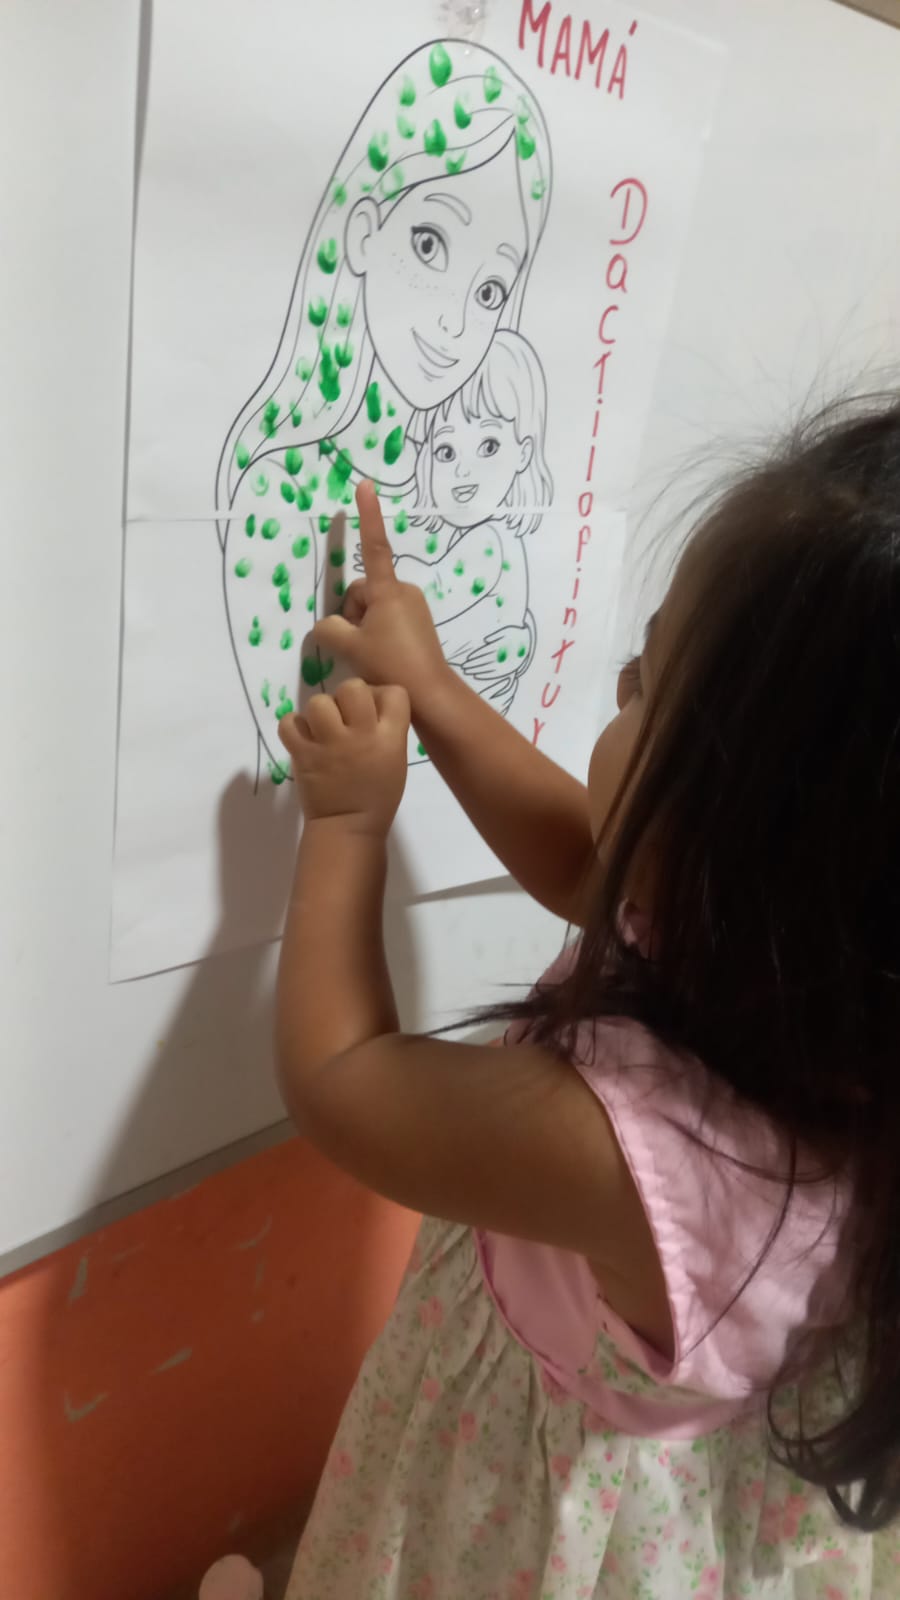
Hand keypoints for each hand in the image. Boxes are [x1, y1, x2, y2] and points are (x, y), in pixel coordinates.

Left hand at [278, 678, 409, 836]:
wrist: (348, 827)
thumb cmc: (377, 795)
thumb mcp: (396, 758)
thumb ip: (387, 728)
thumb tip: (368, 703)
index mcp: (390, 738)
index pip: (393, 692)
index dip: (381, 696)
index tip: (373, 711)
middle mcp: (361, 735)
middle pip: (352, 687)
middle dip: (347, 698)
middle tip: (345, 718)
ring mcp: (330, 744)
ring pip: (320, 702)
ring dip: (320, 712)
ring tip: (322, 730)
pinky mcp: (303, 754)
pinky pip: (290, 722)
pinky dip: (293, 727)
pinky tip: (303, 738)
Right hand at [312, 482, 449, 705]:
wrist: (430, 695)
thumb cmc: (390, 665)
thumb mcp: (349, 647)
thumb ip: (328, 630)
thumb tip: (327, 626)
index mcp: (387, 590)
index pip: (373, 546)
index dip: (367, 515)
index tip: (365, 486)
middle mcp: (402, 592)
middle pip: (361, 593)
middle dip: (352, 615)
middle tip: (357, 646)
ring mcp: (412, 608)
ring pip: (371, 610)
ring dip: (363, 628)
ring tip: (371, 657)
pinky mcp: (417, 625)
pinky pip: (385, 621)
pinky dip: (376, 636)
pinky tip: (380, 660)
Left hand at [460, 625, 532, 682]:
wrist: (529, 641)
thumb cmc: (515, 633)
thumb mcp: (507, 630)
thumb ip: (496, 636)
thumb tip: (486, 641)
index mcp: (504, 646)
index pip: (486, 653)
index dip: (476, 656)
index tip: (467, 659)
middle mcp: (505, 656)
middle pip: (486, 661)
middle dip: (473, 665)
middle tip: (463, 667)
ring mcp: (507, 664)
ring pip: (489, 669)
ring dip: (476, 670)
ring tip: (467, 671)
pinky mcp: (508, 670)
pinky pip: (495, 674)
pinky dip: (484, 675)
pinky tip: (476, 675)